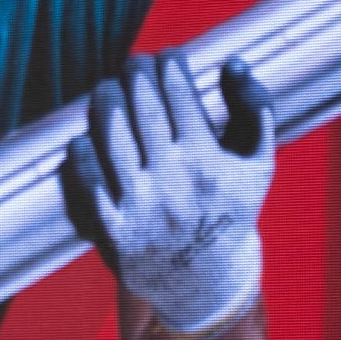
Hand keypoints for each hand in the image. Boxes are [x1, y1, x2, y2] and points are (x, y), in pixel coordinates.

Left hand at [63, 50, 275, 337]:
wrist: (206, 280)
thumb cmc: (229, 208)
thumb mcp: (258, 162)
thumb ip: (256, 107)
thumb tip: (232, 63)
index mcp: (209, 160)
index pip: (177, 90)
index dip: (168, 63)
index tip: (167, 59)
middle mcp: (173, 179)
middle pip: (141, 102)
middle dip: (135, 71)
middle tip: (135, 66)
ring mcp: (140, 204)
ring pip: (109, 130)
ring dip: (106, 98)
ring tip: (110, 91)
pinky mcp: (113, 228)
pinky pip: (87, 175)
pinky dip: (82, 148)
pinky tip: (88, 137)